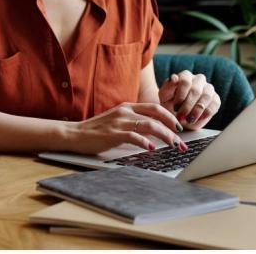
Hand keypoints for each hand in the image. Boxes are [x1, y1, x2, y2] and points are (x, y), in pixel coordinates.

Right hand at [65, 102, 186, 154]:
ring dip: (165, 136)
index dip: (170, 116)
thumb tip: (154, 132)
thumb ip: (134, 123)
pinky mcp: (113, 133)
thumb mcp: (117, 121)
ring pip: (149, 125)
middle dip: (172, 128)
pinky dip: (145, 142)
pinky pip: (134, 136)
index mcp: (126, 107)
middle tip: (181, 140)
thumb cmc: (96, 131)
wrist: (75, 134)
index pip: (154, 107)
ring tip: (174, 145)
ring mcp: (119, 122)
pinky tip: (152, 148)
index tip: (179, 128)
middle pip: (156, 115)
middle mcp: (124, 111)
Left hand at [158, 71, 220, 129]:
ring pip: (206, 97)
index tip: (176, 107)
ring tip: (188, 119)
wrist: (179, 115)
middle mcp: (199, 79)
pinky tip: (197, 119)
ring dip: (196, 110)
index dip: (181, 95)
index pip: (185, 81)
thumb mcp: (165, 96)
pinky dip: (206, 113)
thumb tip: (174, 77)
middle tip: (181, 116)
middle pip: (196, 90)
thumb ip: (168, 86)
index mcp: (185, 75)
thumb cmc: (169, 103)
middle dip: (187, 106)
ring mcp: (209, 89)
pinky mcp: (215, 99)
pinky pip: (215, 104)